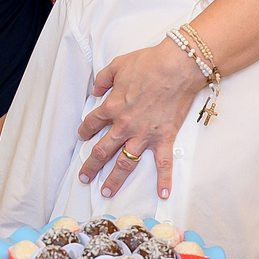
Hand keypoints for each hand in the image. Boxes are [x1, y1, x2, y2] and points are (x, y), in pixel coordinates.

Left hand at [75, 38, 203, 198]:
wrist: (176, 67)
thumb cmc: (148, 63)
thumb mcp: (117, 65)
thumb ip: (102, 79)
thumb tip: (95, 91)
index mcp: (112, 107)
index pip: (92, 123)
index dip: (84, 130)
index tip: (81, 136)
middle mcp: (125, 126)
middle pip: (103, 150)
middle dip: (91, 166)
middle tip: (83, 178)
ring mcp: (144, 135)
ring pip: (126, 163)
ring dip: (114, 179)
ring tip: (106, 192)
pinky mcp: (164, 138)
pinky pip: (163, 163)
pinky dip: (164, 180)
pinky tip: (163, 195)